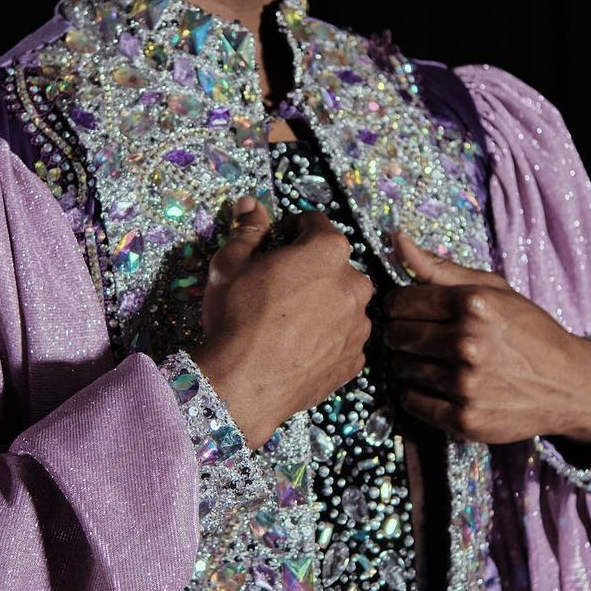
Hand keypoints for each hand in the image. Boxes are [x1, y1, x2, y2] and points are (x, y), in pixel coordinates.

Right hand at [188, 198, 374, 448]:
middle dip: (312, 269)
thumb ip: (248, 230)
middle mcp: (354, 285)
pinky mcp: (354, 360)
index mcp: (328, 252)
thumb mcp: (231, 264)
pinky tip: (299, 347)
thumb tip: (251, 205)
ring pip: (343, 304)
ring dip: (324, 304)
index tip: (278, 243)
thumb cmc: (236, 317)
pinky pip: (343, 339)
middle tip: (280, 286)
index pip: (317, 224)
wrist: (243, 385)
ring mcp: (358, 326)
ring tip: (289, 322)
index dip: (293, 229)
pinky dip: (327, 339)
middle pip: (335, 265)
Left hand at [384, 233, 590, 445]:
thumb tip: (396, 239)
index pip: (400, 301)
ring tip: (435, 361)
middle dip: (401, 334)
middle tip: (420, 338)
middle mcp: (467, 343)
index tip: (409, 312)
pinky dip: (417, 394)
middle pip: (396, 336)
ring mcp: (466, 384)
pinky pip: (411, 402)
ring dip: (410, 364)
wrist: (570, 385)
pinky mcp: (465, 419)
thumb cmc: (529, 332)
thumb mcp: (493, 290)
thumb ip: (439, 268)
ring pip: (401, 369)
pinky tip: (438, 386)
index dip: (400, 306)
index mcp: (473, 304)